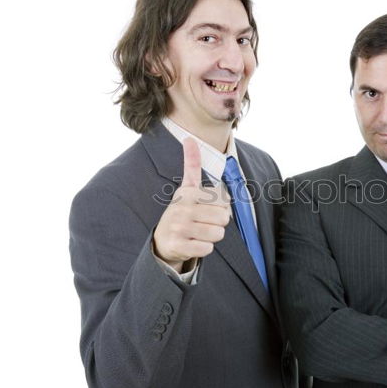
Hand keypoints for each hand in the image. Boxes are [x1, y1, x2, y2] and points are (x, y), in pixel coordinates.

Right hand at [153, 138, 230, 271]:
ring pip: (218, 233)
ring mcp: (178, 227)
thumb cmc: (182, 213)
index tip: (206, 207)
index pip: (224, 199)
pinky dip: (204, 248)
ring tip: (198, 233)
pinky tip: (192, 243)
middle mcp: (181, 208)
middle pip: (223, 218)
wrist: (162, 241)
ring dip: (212, 236)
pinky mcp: (178, 245)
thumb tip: (189, 139)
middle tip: (202, 222)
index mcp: (187, 192)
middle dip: (218, 223)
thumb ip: (192, 165)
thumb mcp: (186, 188)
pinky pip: (208, 248)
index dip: (221, 206)